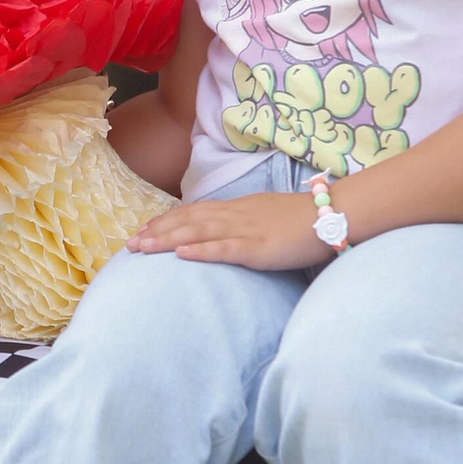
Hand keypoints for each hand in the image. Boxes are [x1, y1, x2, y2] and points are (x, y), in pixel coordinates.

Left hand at [127, 191, 331, 271]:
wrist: (332, 214)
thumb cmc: (303, 220)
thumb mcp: (267, 216)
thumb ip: (245, 222)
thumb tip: (228, 233)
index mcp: (238, 209)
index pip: (193, 212)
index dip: (166, 221)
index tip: (144, 229)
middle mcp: (235, 216)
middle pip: (187, 221)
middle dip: (156, 232)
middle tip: (129, 245)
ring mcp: (246, 231)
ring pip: (198, 232)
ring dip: (167, 240)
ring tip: (142, 248)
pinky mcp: (258, 248)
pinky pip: (225, 248)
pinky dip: (201, 250)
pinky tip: (181, 254)